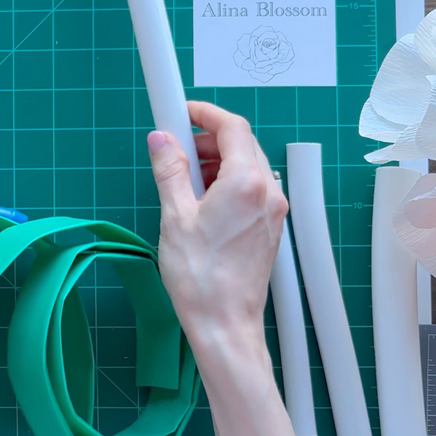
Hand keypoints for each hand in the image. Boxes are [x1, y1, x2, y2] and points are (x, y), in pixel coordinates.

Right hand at [146, 101, 307, 435]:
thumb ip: (170, 172)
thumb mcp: (174, 217)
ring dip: (215, 163)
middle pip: (241, 144)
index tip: (181, 110)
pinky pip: (250, 190)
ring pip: (246, 167)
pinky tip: (201, 203)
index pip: (231, 127)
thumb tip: (162, 141)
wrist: (225, 324)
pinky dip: (226, 184)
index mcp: (246, 182)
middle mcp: (267, 192)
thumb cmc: (200, 278)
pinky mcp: (269, 227)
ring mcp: (272, 211)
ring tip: (183, 182)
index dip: (205, 114)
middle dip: (206, 139)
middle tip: (174, 148)